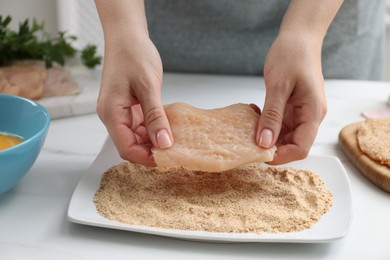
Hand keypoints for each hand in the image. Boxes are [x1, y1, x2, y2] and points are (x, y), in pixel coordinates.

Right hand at [97, 36, 172, 165]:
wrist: (127, 37)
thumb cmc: (134, 55)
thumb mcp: (148, 87)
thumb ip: (155, 117)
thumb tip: (164, 144)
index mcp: (111, 113)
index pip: (126, 148)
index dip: (147, 157)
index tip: (169, 158)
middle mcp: (112, 116)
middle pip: (130, 145)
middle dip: (151, 150)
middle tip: (175, 149)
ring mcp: (119, 112)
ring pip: (136, 137)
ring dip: (153, 140)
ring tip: (174, 137)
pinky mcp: (127, 108)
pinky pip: (139, 126)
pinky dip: (152, 128)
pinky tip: (167, 125)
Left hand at [256, 31, 326, 164]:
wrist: (298, 38)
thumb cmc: (292, 55)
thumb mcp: (278, 86)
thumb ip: (272, 116)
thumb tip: (264, 143)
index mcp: (313, 113)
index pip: (301, 148)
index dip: (281, 156)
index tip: (259, 154)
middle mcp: (309, 116)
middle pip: (293, 145)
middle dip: (271, 147)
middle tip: (249, 142)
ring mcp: (300, 112)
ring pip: (284, 136)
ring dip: (266, 136)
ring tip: (249, 126)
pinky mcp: (291, 108)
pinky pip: (278, 124)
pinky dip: (265, 124)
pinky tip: (254, 114)